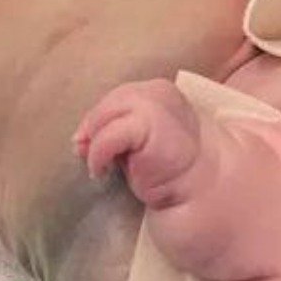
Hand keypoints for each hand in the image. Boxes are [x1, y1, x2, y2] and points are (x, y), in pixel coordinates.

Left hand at [73, 79, 201, 202]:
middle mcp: (159, 92)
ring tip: (99, 166)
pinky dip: (97, 153)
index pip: (117, 96)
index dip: (98, 119)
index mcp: (159, 92)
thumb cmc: (168, 171)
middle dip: (93, 127)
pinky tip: (101, 171)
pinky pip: (110, 134)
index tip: (89, 145)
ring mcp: (158, 106)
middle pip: (110, 101)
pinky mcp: (152, 127)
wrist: (202, 189)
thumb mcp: (138, 144)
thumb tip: (78, 140)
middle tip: (86, 155)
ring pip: (106, 114)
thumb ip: (114, 132)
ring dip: (94, 141)